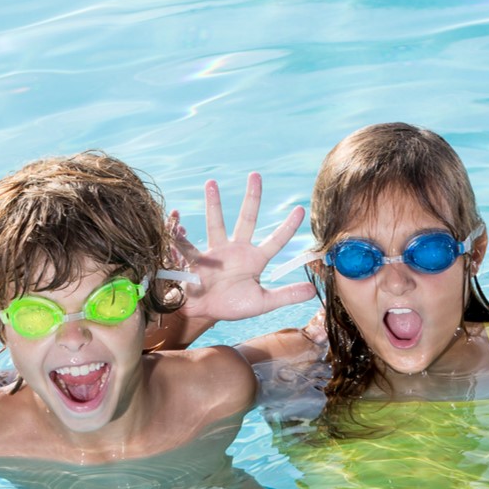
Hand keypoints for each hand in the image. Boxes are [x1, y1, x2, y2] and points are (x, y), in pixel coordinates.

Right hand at [171, 173, 315, 328]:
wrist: (206, 313)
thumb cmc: (233, 305)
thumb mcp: (263, 302)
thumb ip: (286, 295)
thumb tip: (313, 290)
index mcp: (254, 259)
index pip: (276, 240)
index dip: (287, 226)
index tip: (300, 209)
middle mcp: (236, 250)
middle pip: (247, 219)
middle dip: (252, 198)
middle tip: (255, 175)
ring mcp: (216, 252)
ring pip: (216, 224)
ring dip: (213, 204)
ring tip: (211, 183)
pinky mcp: (197, 259)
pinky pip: (186, 246)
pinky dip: (179, 235)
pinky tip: (175, 221)